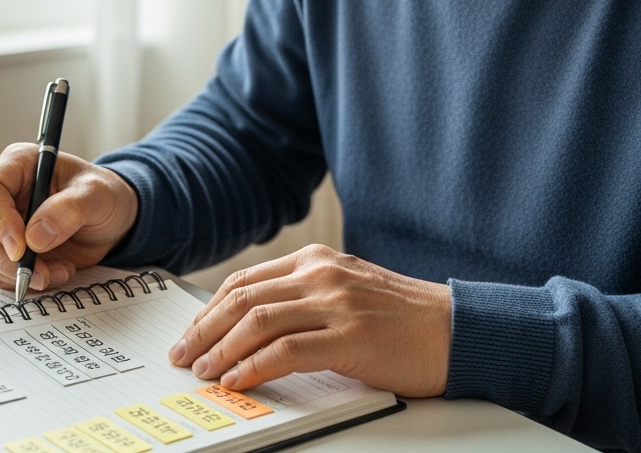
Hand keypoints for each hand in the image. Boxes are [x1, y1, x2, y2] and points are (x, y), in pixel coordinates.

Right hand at [0, 143, 137, 292]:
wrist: (111, 221)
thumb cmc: (104, 196)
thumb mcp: (98, 194)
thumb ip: (69, 210)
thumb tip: (34, 238)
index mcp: (18, 166)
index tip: (22, 248)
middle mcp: (3, 195)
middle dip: (5, 259)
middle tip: (41, 273)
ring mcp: (1, 225)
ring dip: (18, 274)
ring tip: (60, 271)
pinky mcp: (7, 252)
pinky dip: (26, 282)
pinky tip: (57, 273)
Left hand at [167, 245, 451, 397]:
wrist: (457, 330)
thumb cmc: (404, 319)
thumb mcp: (347, 292)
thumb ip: (304, 299)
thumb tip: (250, 327)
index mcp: (317, 261)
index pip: (246, 280)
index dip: (210, 309)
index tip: (191, 333)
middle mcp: (322, 275)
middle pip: (242, 298)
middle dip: (203, 329)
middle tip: (183, 355)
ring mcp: (336, 304)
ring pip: (257, 322)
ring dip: (221, 350)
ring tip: (204, 371)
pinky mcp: (351, 338)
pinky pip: (286, 351)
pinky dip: (254, 367)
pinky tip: (239, 380)